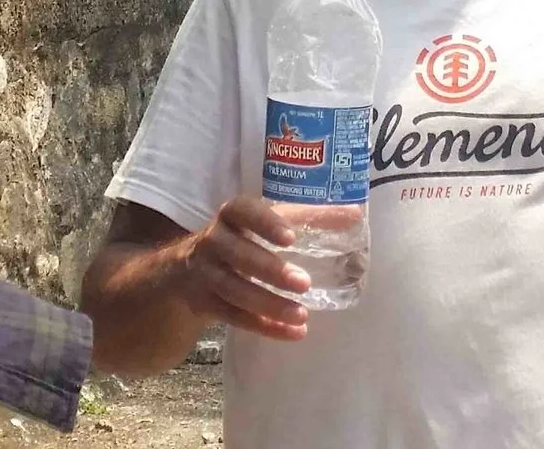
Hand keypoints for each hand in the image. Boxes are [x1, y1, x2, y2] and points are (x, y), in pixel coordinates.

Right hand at [172, 197, 311, 342]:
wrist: (188, 270)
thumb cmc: (243, 238)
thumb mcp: (265, 223)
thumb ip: (306, 218)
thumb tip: (354, 214)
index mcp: (231, 216)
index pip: (243, 211)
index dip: (265, 223)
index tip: (291, 238)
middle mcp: (213, 242)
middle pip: (238, 255)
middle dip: (271, 270)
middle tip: (304, 283)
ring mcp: (205, 274)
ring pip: (235, 291)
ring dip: (269, 304)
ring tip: (302, 315)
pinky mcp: (205, 303)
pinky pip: (234, 317)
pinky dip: (264, 326)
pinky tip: (293, 333)